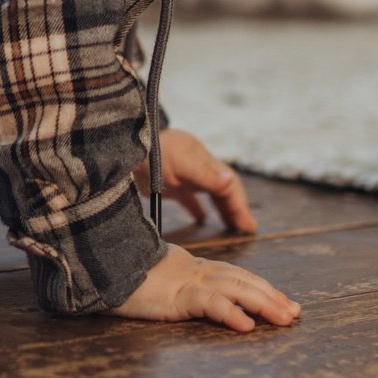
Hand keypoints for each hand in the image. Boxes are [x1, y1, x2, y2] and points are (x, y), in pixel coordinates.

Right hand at [110, 246, 300, 333]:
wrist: (100, 266)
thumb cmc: (124, 277)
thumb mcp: (159, 281)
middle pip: (245, 280)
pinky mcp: (177, 295)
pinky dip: (231, 312)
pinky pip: (210, 303)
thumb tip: (194, 299)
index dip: (263, 287)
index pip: (238, 275)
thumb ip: (179, 287)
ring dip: (265, 303)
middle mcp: (198, 271)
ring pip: (236, 289)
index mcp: (195, 268)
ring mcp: (188, 281)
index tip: (284, 301)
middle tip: (295, 312)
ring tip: (285, 318)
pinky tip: (247, 325)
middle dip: (273, 296)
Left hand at [141, 129, 257, 234]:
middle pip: (224, 192)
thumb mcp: (182, 164)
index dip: (240, 206)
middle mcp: (200, 171)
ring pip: (211, 195)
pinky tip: (200, 218)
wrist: (128, 148)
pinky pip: (189, 198)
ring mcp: (186, 177)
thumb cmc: (156, 152)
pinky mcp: (171, 184)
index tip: (249, 225)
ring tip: (232, 226)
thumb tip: (230, 181)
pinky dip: (197, 208)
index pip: (230, 187)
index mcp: (206, 165)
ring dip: (222, 210)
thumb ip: (205, 174)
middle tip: (246, 229)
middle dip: (236, 209)